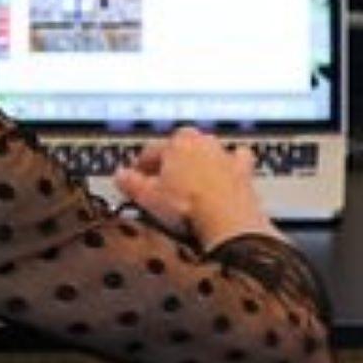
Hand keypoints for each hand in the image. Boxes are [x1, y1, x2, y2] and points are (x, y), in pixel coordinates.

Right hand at [112, 127, 276, 249]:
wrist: (226, 220)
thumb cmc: (187, 206)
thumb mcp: (149, 197)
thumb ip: (131, 183)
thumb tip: (120, 176)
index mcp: (177, 142)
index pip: (151, 150)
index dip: (140, 166)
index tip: (136, 178)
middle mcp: (202, 142)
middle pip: (180, 148)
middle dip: (170, 162)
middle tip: (161, 183)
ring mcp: (224, 155)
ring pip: (207, 152)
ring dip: (198, 163)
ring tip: (189, 185)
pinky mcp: (242, 171)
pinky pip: (237, 161)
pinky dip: (230, 167)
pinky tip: (225, 177)